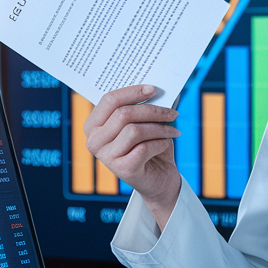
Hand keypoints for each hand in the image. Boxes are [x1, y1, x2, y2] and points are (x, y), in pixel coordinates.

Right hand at [85, 85, 181, 228]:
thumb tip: (164, 87)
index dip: (132, 92)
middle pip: (123, 114)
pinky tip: (166, 144)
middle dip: (153, 110)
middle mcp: (94, 141)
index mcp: (93, 125)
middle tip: (173, 112)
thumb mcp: (146, 123)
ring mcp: (105, 157)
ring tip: (173, 130)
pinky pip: (145, 147)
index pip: (109, 100)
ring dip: (160, 128)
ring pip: (135, 130)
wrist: (158, 180)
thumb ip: (148, 104)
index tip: (153, 89)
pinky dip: (161, 143)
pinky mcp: (122, 169)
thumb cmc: (150, 146)